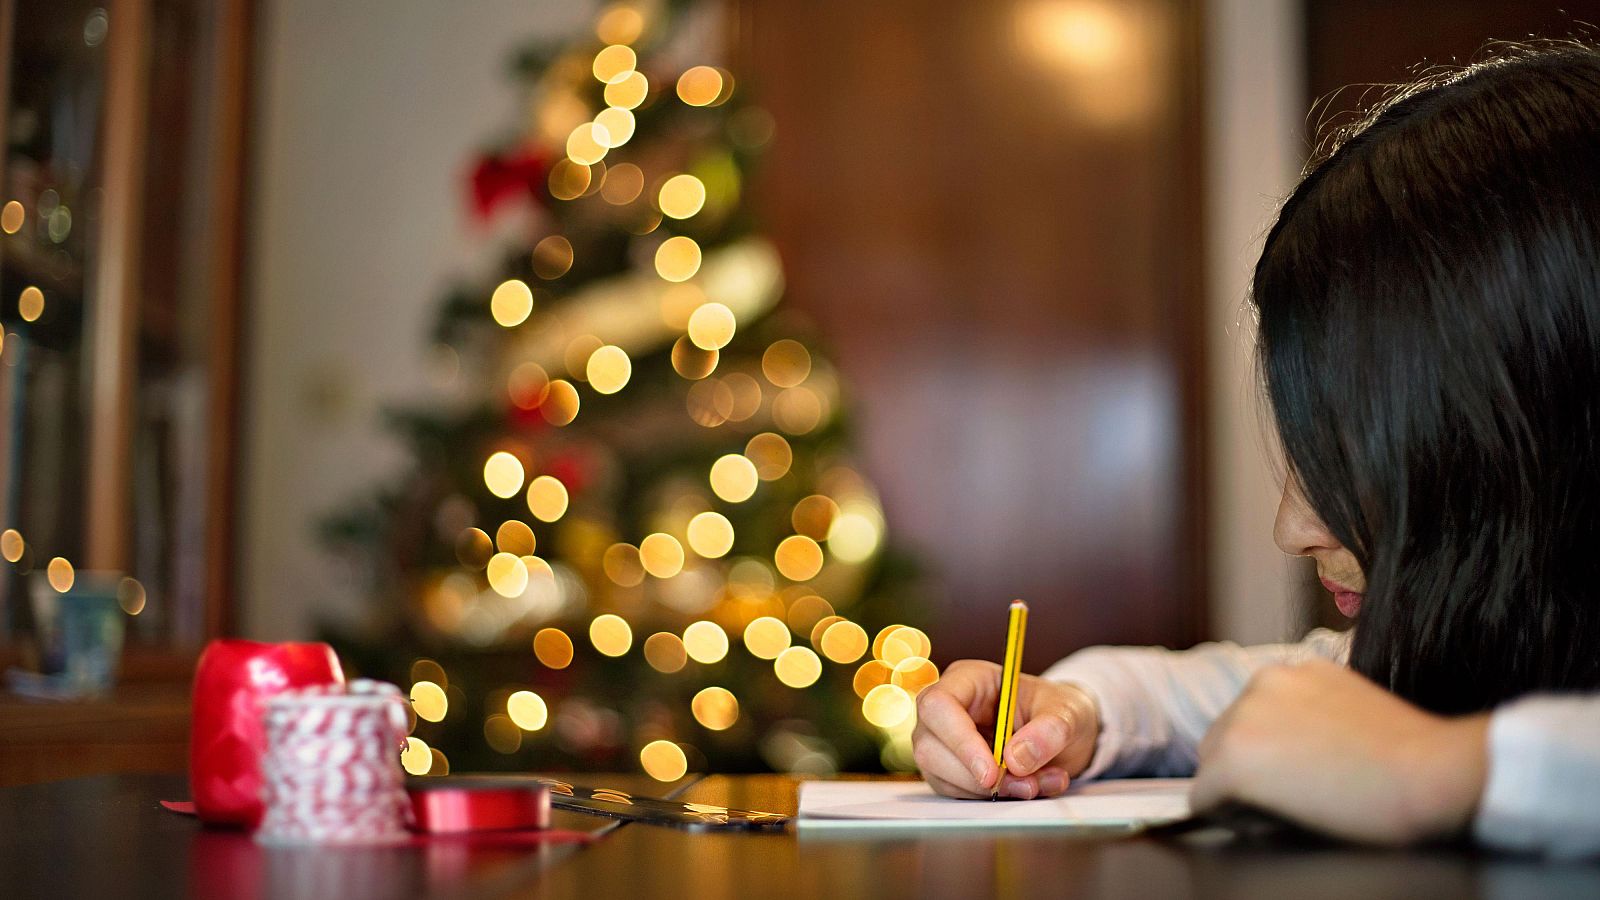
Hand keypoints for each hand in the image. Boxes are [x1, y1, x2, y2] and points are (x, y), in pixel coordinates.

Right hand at [913, 659, 1098, 799]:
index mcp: (968, 679)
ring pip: (939, 775)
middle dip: (975, 776)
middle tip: (1024, 785)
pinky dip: (992, 800)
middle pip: (929, 745)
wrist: (1065, 735)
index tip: (992, 772)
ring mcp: (943, 742)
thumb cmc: (1059, 711)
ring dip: (988, 791)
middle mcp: (946, 709)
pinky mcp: (949, 771)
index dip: (959, 740)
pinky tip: (1027, 787)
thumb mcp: (1070, 712)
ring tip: (1037, 784)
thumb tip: (1015, 759)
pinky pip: (956, 793)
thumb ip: (1050, 730)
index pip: (938, 705)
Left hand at [1191, 659, 1489, 843]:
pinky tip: (1273, 822)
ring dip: (1241, 793)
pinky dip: (1230, 818)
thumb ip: (1312, 716)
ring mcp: (1242, 719)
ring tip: (1295, 808)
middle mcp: (1261, 683)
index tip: (1305, 778)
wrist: (1433, 770)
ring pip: (1213, 769)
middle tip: (1300, 799)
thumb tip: (1287, 750)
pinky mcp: (1233, 762)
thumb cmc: (1411, 754)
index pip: (1253, 721)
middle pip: (1224, 740)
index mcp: (1291, 671)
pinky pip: (1205, 801)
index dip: (1272, 759)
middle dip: (1249, 772)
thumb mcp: (1352, 709)